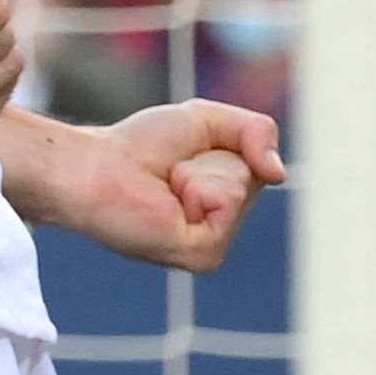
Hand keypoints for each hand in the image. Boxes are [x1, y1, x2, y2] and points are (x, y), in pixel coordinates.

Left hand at [34, 100, 288, 270]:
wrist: (95, 168)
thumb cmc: (140, 146)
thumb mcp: (208, 119)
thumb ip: (256, 131)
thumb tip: (279, 174)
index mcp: (225, 199)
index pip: (262, 161)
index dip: (226, 140)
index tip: (183, 152)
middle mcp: (223, 225)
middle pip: (254, 172)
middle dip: (210, 156)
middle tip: (172, 170)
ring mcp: (216, 244)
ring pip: (241, 186)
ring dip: (199, 171)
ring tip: (168, 185)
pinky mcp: (204, 255)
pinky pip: (226, 201)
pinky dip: (197, 187)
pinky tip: (170, 201)